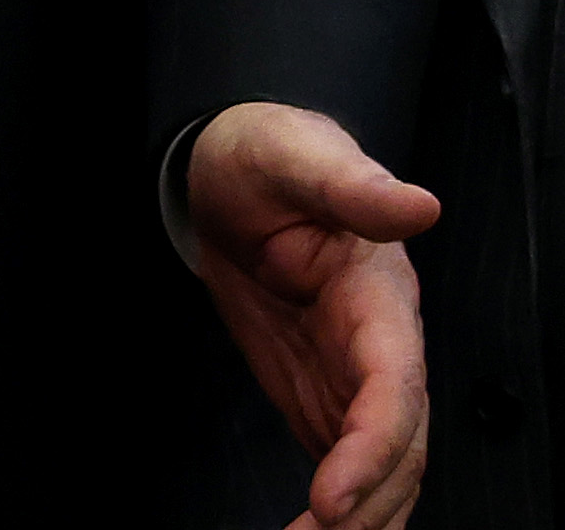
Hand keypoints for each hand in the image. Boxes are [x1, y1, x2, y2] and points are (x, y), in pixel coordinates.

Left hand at [186, 102, 439, 529]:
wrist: (231, 174)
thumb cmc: (270, 157)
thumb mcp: (297, 155)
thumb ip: (351, 187)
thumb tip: (417, 203)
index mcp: (381, 297)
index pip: (395, 385)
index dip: (374, 445)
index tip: (337, 494)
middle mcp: (379, 347)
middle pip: (397, 443)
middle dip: (369, 500)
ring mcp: (352, 377)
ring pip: (381, 466)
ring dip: (359, 515)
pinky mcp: (322, 394)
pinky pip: (343, 461)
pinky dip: (337, 508)